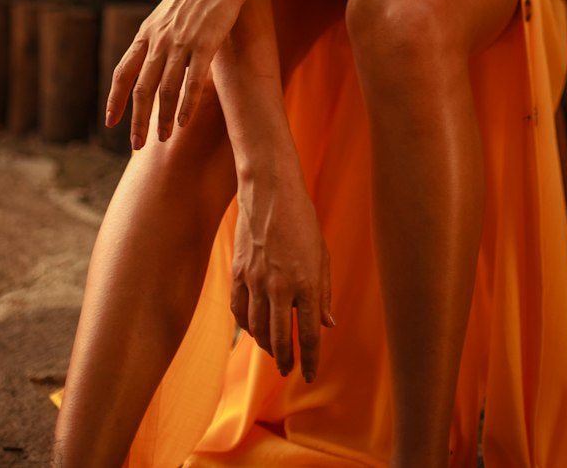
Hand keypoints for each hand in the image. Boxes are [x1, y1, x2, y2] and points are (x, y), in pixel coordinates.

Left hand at [104, 0, 253, 146]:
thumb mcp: (167, 15)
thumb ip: (156, 39)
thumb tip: (149, 64)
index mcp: (146, 33)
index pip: (123, 72)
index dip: (115, 99)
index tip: (111, 122)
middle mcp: (159, 39)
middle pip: (142, 88)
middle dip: (137, 120)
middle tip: (136, 145)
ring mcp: (181, 42)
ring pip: (166, 89)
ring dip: (162, 118)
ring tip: (163, 139)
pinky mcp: (205, 43)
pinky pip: (192, 81)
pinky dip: (186, 104)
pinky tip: (183, 122)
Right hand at [231, 165, 333, 382]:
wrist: (270, 190)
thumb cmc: (302, 219)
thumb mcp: (322, 254)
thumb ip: (323, 292)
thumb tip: (328, 324)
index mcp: (306, 283)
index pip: (309, 335)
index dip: (309, 361)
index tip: (308, 375)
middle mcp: (280, 287)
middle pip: (280, 340)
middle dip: (285, 360)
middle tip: (288, 369)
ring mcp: (255, 280)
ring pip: (257, 329)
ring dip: (265, 346)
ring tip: (272, 351)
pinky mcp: (238, 272)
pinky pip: (239, 310)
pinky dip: (246, 326)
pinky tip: (253, 329)